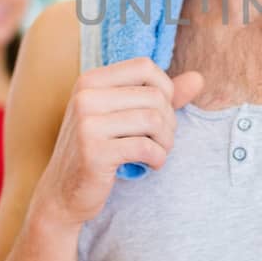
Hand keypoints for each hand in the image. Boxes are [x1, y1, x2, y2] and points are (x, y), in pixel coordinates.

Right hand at [40, 59, 203, 226]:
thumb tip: (199, 78)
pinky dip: (157, 158)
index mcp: (90, 81)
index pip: (145, 66)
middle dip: (168, 121)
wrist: (62, 194)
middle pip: (154, 96)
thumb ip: (162, 96)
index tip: (161, 111)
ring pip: (153, 120)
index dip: (164, 88)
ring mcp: (87, 124)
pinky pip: (146, 147)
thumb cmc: (99, 150)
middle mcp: (85, 97)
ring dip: (166, 141)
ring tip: (158, 152)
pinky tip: (150, 164)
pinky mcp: (94, 152)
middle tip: (161, 140)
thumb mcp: (125, 117)